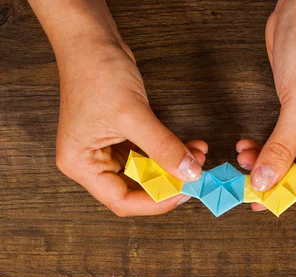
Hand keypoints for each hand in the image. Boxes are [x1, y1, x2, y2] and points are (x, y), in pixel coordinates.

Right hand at [56, 39, 206, 215]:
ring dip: (173, 168)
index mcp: (81, 164)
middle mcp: (91, 163)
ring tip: (197, 157)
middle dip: (167, 183)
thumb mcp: (132, 113)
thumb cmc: (95, 70)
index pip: (121, 200)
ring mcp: (106, 152)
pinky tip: (190, 148)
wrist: (90, 38)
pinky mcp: (121, 139)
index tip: (182, 194)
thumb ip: (162, 146)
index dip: (154, 202)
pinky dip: (169, 153)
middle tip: (193, 177)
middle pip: (134, 190)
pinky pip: (149, 156)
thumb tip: (189, 173)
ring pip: (146, 174)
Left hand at [238, 0, 295, 204]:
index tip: (263, 199)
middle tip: (247, 179)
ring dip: (265, 159)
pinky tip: (247, 146)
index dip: (289, 185)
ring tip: (243, 156)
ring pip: (289, 155)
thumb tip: (265, 182)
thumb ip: (281, 149)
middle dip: (274, 171)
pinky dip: (264, 146)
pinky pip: (281, 140)